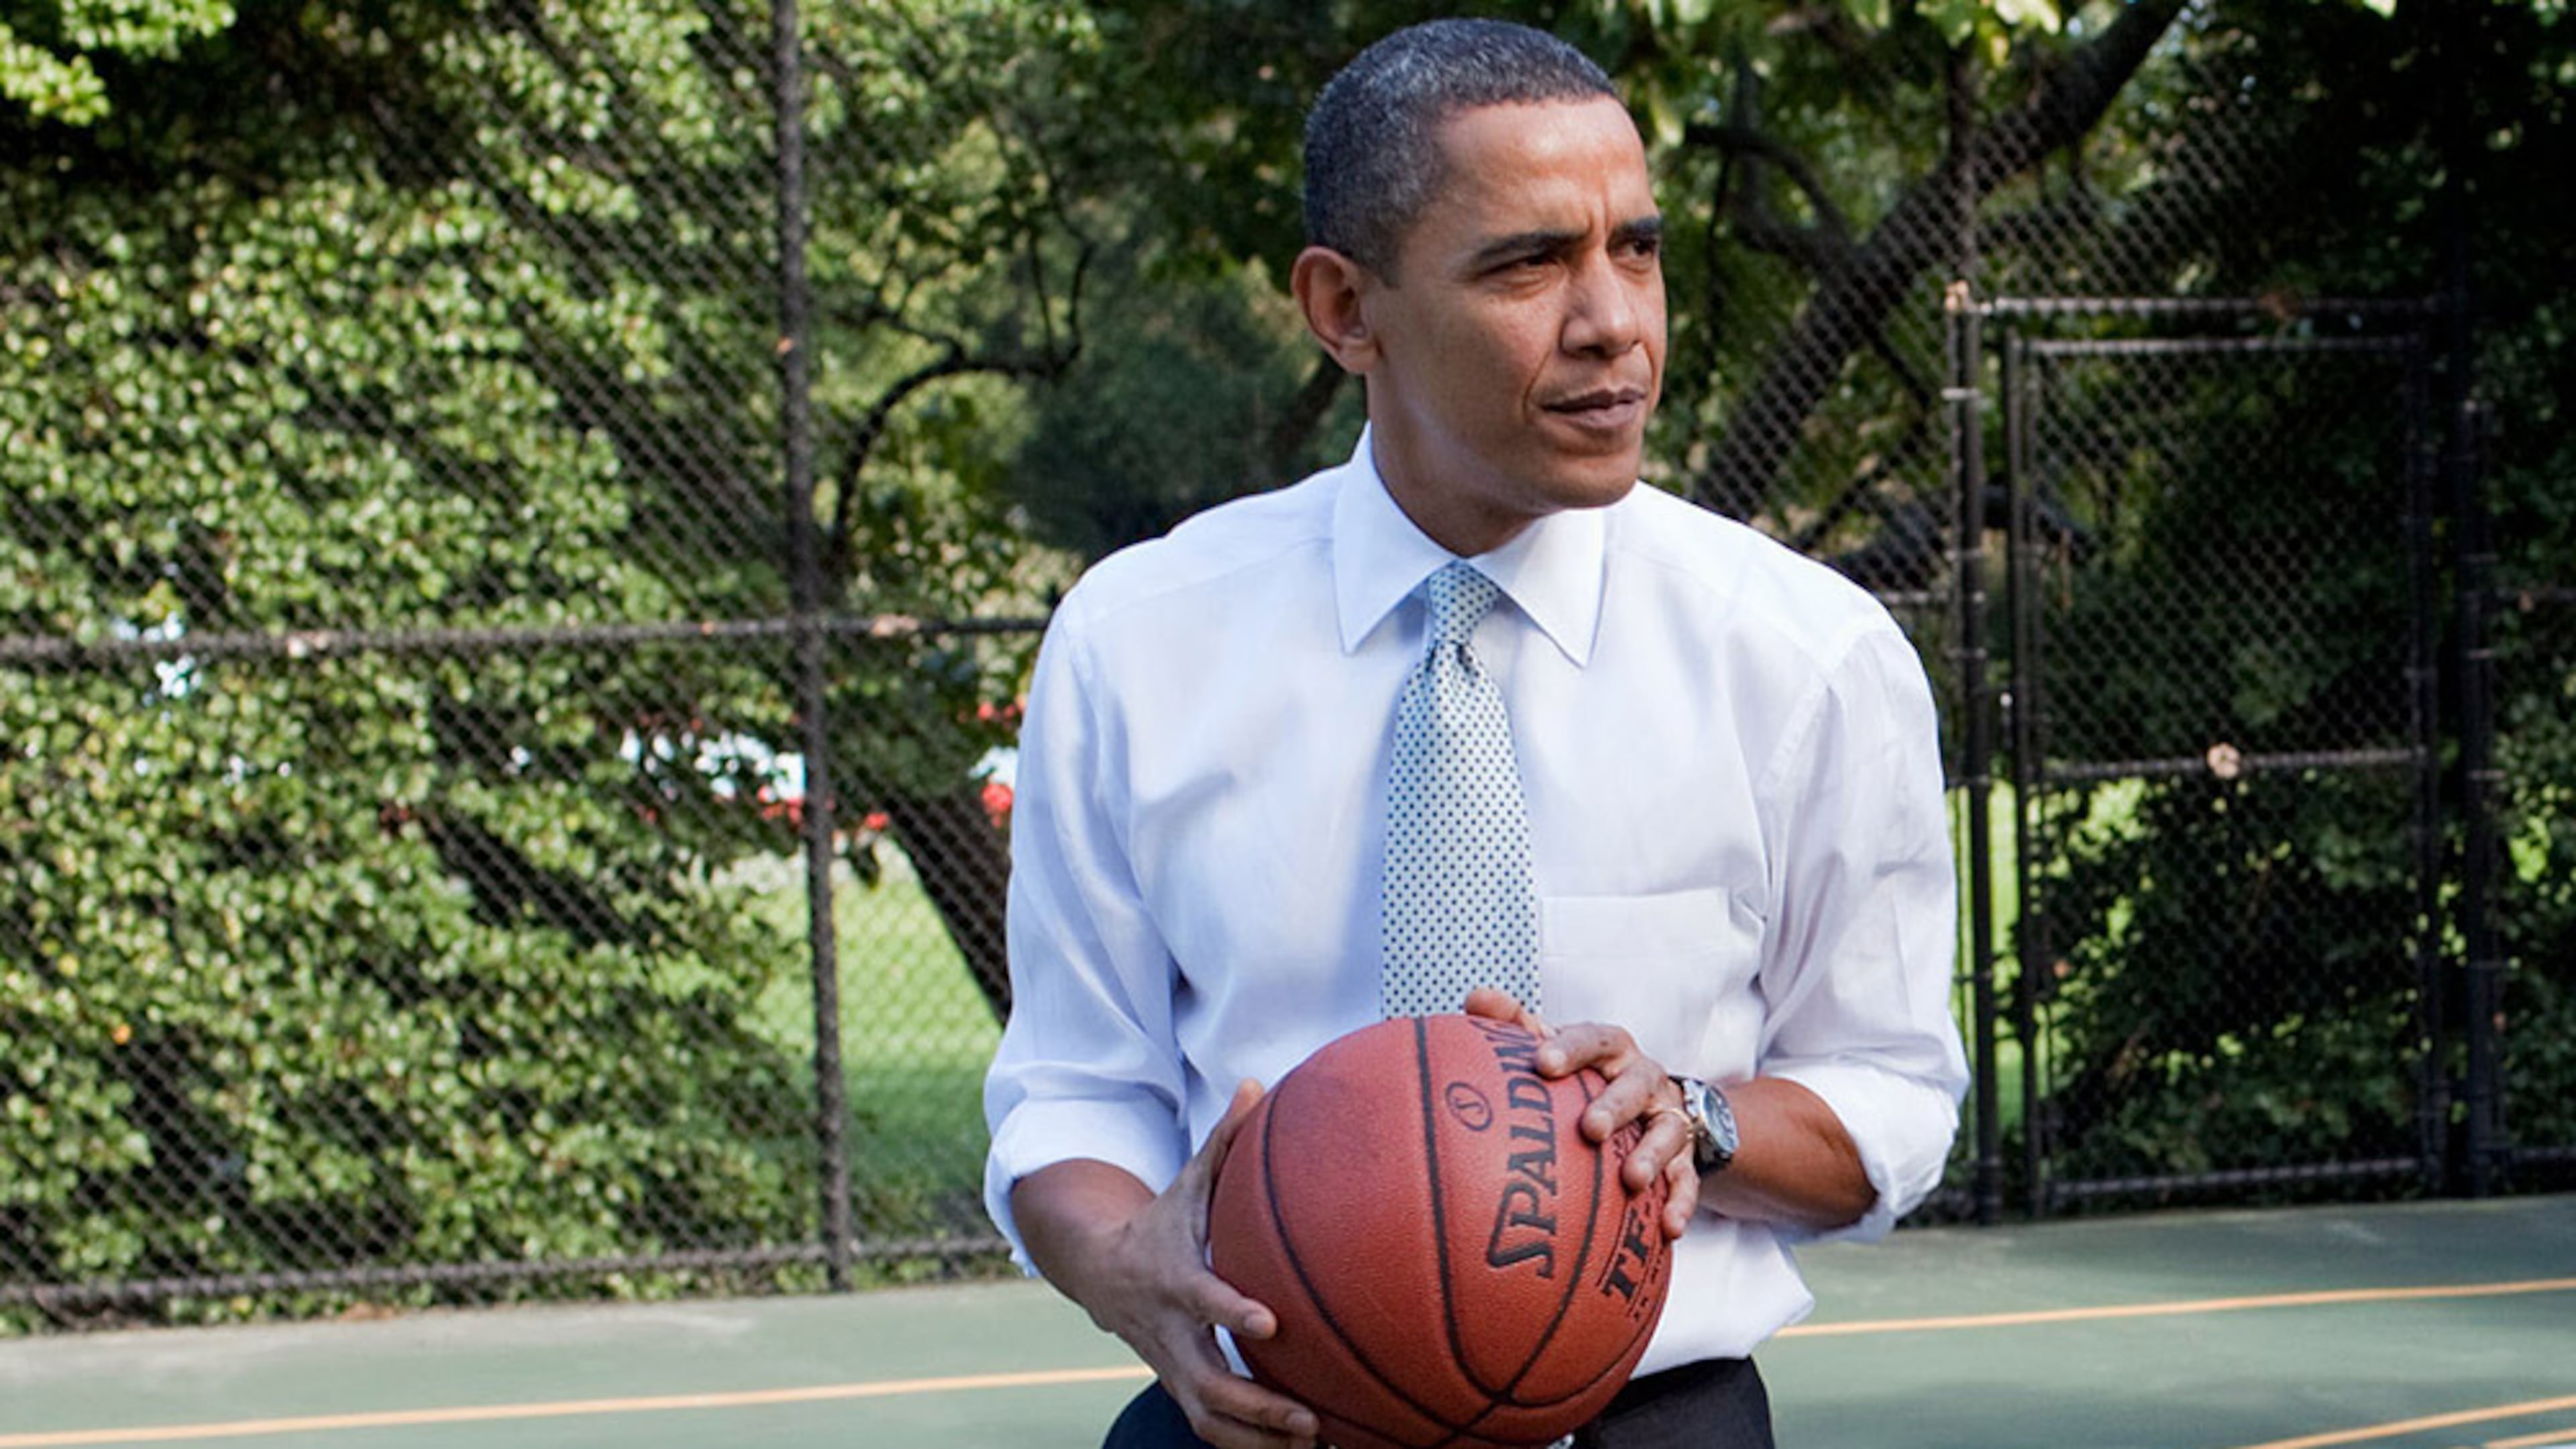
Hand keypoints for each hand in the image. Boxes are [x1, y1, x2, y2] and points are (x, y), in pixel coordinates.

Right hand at [1026, 1081, 1321, 1448]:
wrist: (1102, 1272)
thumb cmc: (1163, 1223)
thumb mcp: (1186, 1182)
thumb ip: (1224, 1142)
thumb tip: (1257, 1084)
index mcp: (1174, 1279)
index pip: (1202, 1300)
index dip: (1231, 1313)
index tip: (1271, 1323)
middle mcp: (1170, 1333)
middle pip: (1206, 1384)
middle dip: (1257, 1406)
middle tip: (1310, 1419)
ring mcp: (1172, 1367)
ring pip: (1208, 1420)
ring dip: (1258, 1441)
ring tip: (1315, 1446)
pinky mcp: (1180, 1387)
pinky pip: (1212, 1429)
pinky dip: (1251, 1446)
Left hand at [1463, 989, 1699, 1238]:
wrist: (1651, 1099)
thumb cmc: (1587, 1073)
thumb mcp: (1557, 1046)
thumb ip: (1517, 1024)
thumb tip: (1476, 998)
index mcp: (1611, 1049)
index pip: (1592, 1039)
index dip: (1569, 1049)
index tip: (1541, 1063)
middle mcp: (1644, 1078)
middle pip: (1635, 1086)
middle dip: (1615, 1105)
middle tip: (1591, 1128)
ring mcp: (1667, 1116)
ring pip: (1668, 1131)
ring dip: (1653, 1155)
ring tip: (1633, 1180)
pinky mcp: (1685, 1156)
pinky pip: (1688, 1179)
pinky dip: (1681, 1201)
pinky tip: (1669, 1228)